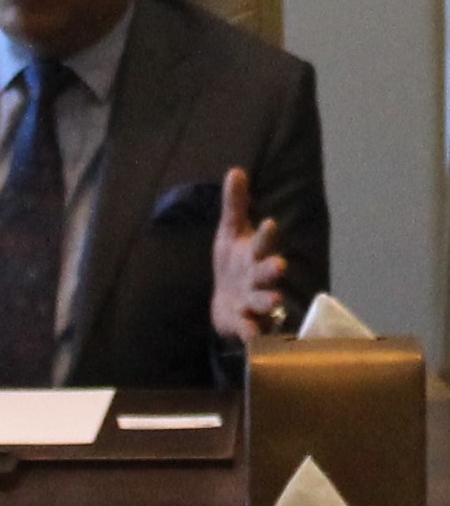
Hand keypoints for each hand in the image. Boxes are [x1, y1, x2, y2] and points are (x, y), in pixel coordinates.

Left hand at [211, 166, 289, 341]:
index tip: (268, 223)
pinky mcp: (244, 322)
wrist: (226, 302)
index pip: (261, 242)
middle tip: (279, 265)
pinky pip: (250, 329)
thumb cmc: (234, 263)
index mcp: (253, 254)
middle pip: (267, 272)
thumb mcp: (230, 232)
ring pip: (264, 301)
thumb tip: (235, 170)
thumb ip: (235, 204)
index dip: (264, 234)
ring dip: (269, 301)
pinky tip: (251, 335)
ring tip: (275, 299)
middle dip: (272, 269)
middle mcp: (257, 278)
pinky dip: (251, 332)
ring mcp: (252, 301)